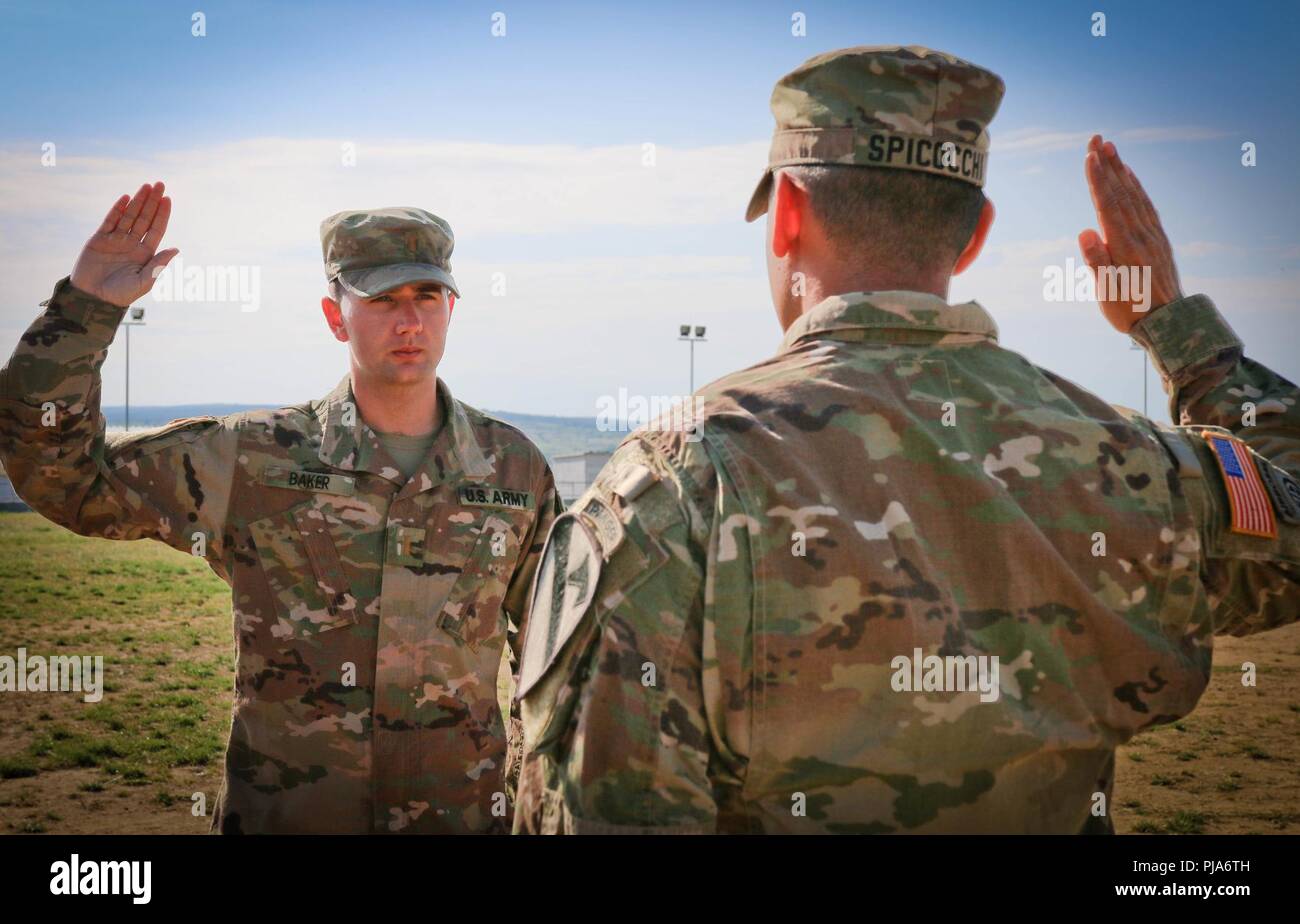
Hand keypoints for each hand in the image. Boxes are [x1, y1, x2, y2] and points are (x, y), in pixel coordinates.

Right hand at [70, 181, 177, 307]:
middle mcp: (132, 244)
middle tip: (160, 184)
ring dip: (138, 201)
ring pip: (129, 216)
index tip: (168, 199)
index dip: (162, 214)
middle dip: (152, 202)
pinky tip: (126, 198)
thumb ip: (158, 264)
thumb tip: (176, 248)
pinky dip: (117, 209)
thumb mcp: (144, 281)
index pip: (156, 229)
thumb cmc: (121, 295)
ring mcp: (116, 240)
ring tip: (146, 186)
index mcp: (145, 254)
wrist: (93, 299)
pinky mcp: (99, 239)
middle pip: (144, 218)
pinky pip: (110, 221)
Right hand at [1077, 135, 1181, 332]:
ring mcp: (1151, 235)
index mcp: (1125, 246)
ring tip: (1111, 149)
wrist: (1168, 323)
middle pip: (1121, 193)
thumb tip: (1086, 232)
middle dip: (1108, 165)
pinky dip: (1137, 187)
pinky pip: (1146, 206)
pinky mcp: (1157, 239)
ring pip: (1135, 195)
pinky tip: (1130, 177)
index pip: (1108, 206)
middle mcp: (1140, 234)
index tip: (1089, 157)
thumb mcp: (1108, 292)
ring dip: (1122, 170)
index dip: (1098, 180)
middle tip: (1097, 139)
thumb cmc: (1130, 310)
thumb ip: (1097, 262)